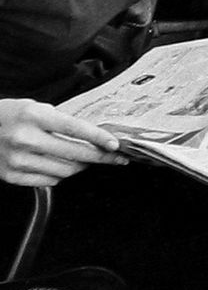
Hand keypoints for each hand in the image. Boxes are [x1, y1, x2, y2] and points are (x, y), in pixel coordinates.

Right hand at [0, 99, 125, 186]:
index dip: (98, 138)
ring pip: (65, 171)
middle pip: (74, 153)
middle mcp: (26, 139)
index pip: (74, 129)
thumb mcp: (35, 108)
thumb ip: (60, 121)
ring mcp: (19, 160)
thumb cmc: (9, 115)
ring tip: (85, 159)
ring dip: (81, 166)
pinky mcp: (13, 176)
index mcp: (34, 117)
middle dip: (100, 156)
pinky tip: (62, 166)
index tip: (114, 144)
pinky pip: (49, 181)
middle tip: (114, 157)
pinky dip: (61, 175)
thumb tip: (91, 135)